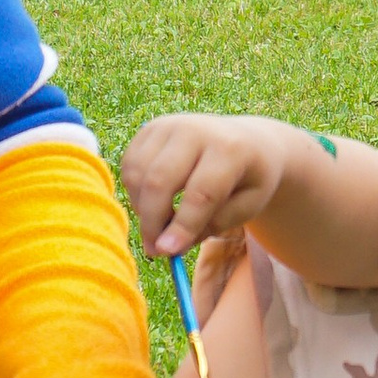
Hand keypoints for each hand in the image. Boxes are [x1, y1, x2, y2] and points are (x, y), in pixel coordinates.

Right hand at [122, 113, 293, 257]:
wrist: (248, 139)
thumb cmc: (248, 179)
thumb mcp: (247, 206)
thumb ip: (212, 226)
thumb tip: (168, 246)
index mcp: (230, 149)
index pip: (201, 193)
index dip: (182, 225)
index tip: (167, 252)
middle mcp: (196, 130)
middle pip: (160, 181)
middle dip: (152, 221)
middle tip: (155, 250)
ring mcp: (170, 125)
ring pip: (138, 174)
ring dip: (141, 208)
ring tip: (161, 223)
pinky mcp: (151, 128)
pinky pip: (129, 166)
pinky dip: (134, 191)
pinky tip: (153, 201)